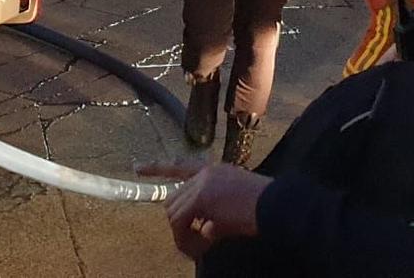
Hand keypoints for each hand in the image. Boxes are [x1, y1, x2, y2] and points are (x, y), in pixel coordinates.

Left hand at [148, 161, 270, 258]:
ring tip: (202, 246)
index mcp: (213, 171)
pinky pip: (181, 222)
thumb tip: (200, 229)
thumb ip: (212, 214)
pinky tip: (205, 243)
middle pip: (173, 199)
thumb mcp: (233, 207)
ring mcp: (202, 183)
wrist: (275, 204)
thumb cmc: (262, 208)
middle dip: (179, 223)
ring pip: (174, 212)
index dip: (158, 168)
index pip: (181, 166)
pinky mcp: (202, 197)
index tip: (138, 167)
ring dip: (183, 233)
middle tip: (196, 243)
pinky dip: (186, 237)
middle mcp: (205, 173)